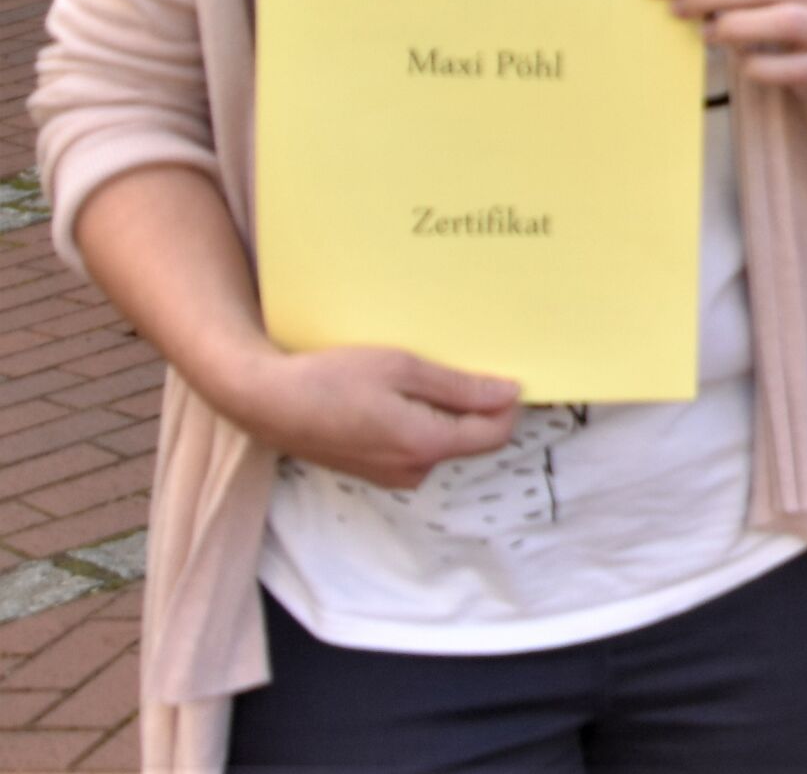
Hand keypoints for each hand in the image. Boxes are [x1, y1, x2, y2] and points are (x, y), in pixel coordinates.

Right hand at [222, 345, 517, 487]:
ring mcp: (390, 474)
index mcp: (426, 445)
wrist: (264, 400)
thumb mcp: (402, 369)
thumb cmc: (331, 378)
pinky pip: (414, 444)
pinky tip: (392, 393)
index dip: (507, 403)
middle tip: (453, 363)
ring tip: (416, 374)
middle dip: (472, 404)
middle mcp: (413, 470)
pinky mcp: (372, 470)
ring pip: (441, 440)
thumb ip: (459, 387)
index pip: (494, 434)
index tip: (506, 371)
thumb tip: (509, 395)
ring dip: (441, 410)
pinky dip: (416, 419)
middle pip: (469, 438)